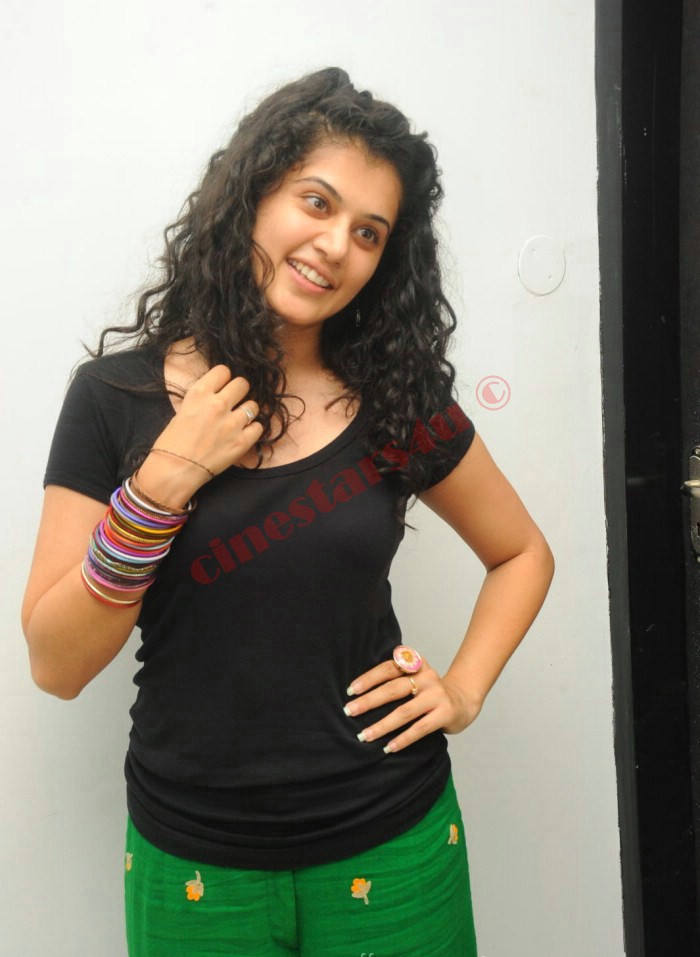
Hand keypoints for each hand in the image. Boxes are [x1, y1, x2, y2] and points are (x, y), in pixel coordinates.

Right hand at [138, 366, 263, 503]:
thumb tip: (218, 396)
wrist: (175, 470)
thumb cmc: (172, 442)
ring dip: (247, 411)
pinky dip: (253, 429)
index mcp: (199, 393)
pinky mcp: (242, 442)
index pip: (223, 371)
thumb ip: (203, 400)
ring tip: (238, 420)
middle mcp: (218, 404)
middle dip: (239, 391)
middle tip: (234, 401)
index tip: (223, 386)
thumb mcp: (183, 410)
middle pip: (242, 384)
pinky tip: (243, 434)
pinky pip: (259, 427)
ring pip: (253, 405)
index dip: (224, 379)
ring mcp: (232, 423)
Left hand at [344, 657, 481, 753]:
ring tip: (365, 736)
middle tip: (349, 711)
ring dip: (382, 725)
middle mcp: (427, 677)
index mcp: (417, 664)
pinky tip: (389, 747)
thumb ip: (396, 679)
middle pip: (393, 689)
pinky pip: (420, 728)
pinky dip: (403, 739)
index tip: (351, 690)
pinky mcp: (445, 713)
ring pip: (404, 711)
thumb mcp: (416, 677)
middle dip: (368, 701)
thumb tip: (360, 695)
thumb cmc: (430, 692)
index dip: (369, 678)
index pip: (389, 668)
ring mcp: (437, 695)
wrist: (464, 701)